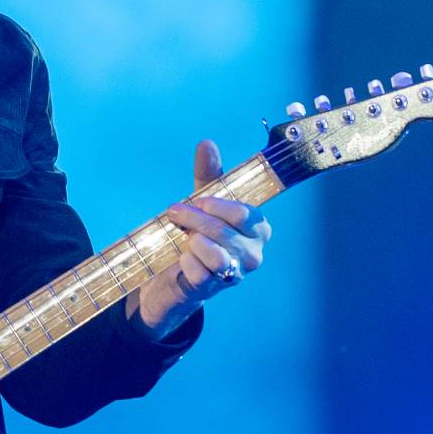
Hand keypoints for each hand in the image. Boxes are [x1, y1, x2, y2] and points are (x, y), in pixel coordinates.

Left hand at [127, 139, 270, 340]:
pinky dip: (185, 261)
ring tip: (182, 238)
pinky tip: (182, 259)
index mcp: (259, 228)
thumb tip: (207, 143)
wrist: (177, 274)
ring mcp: (237, 274)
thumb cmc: (199, 232)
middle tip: (174, 212)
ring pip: (213, 252)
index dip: (217, 205)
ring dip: (190, 240)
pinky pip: (198, 272)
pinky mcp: (215, 290)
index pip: (244, 214)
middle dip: (193, 218)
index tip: (198, 200)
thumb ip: (208, 174)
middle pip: (223, 231)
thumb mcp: (203, 202)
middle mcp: (254, 253)